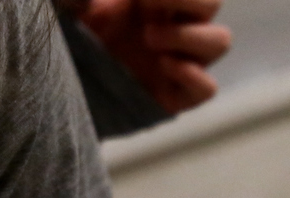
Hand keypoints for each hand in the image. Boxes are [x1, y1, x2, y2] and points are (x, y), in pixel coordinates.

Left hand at [74, 0, 232, 113]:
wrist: (68, 85)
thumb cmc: (73, 36)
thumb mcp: (70, 6)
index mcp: (159, 0)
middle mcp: (177, 25)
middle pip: (213, 2)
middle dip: (184, 0)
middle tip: (146, 8)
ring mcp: (182, 60)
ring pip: (220, 41)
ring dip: (188, 35)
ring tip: (149, 38)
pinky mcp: (179, 95)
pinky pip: (208, 87)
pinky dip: (193, 75)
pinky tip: (163, 65)